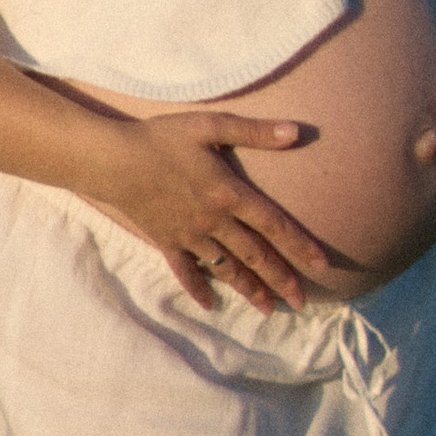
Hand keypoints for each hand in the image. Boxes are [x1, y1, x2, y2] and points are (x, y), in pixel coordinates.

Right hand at [83, 109, 339, 314]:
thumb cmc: (161, 138)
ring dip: (249, 290)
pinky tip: (210, 305)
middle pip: (255, 255)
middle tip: (302, 302)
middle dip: (281, 279)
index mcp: (229, 194)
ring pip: (226, 268)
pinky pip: (186, 271)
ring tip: (269, 310)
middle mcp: (214, 221)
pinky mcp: (167, 241)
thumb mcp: (210, 126)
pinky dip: (198, 288)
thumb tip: (297, 132)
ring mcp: (189, 235)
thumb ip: (255, 131)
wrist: (112, 161)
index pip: (274, 225)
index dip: (300, 246)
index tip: (322, 266)